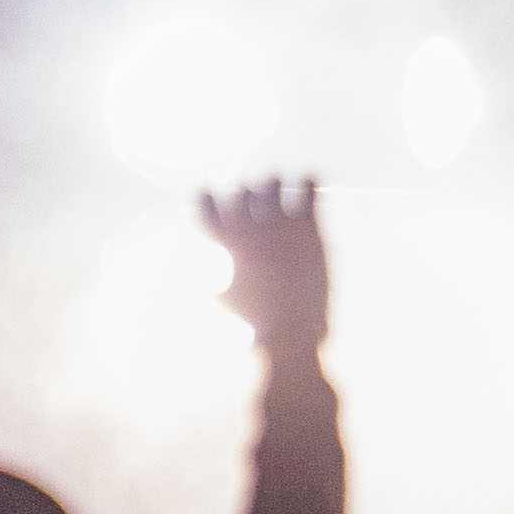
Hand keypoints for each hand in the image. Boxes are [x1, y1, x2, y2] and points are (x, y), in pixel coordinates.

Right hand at [204, 178, 329, 360]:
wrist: (290, 331)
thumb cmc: (255, 321)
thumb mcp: (223, 291)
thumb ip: (213, 266)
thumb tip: (208, 254)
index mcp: (224, 242)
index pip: (205, 201)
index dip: (209, 198)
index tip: (216, 200)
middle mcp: (248, 228)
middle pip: (243, 189)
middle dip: (250, 198)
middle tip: (261, 211)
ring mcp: (278, 225)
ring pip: (272, 181)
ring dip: (276, 186)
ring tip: (283, 197)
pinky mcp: (307, 228)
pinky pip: (308, 187)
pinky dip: (309, 182)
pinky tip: (309, 185)